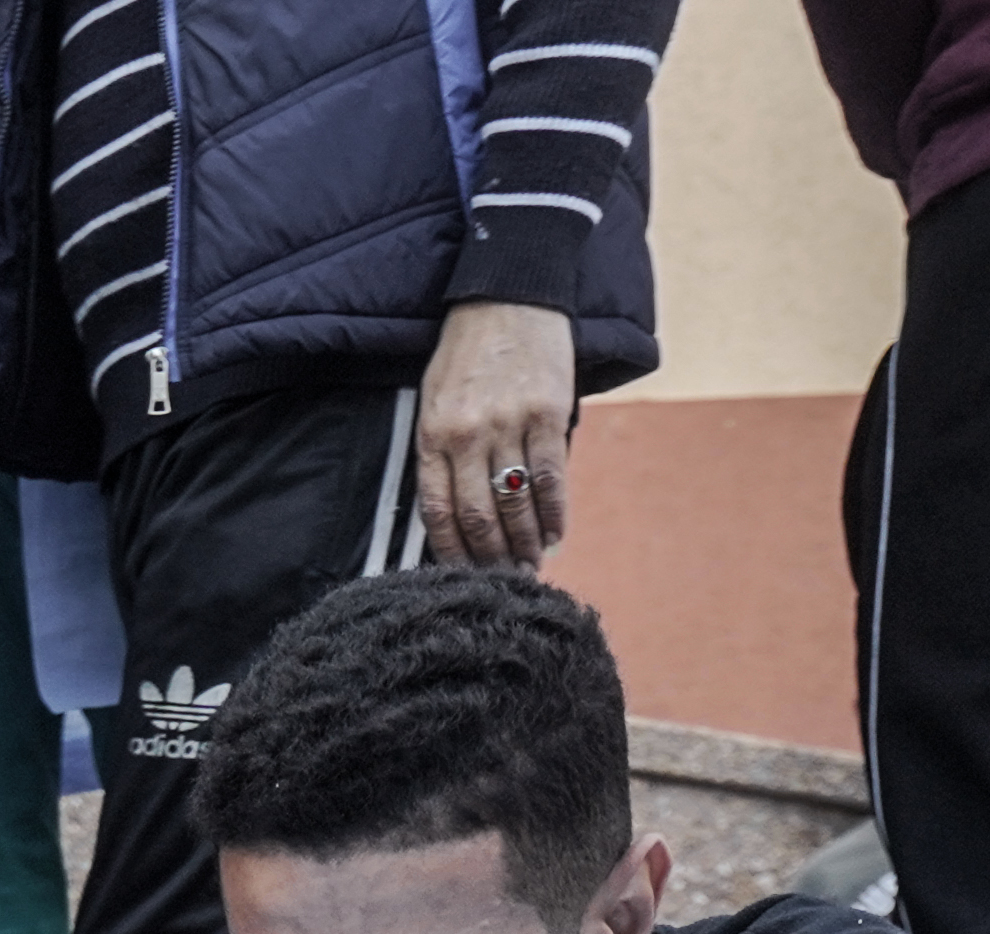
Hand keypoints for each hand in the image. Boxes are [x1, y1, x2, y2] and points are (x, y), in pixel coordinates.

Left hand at [415, 299, 580, 569]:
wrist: (508, 295)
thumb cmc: (467, 353)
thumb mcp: (436, 399)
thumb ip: (442, 451)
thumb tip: (457, 511)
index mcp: (433, 434)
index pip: (438, 512)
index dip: (451, 553)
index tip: (462, 579)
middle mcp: (468, 435)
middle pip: (479, 516)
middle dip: (491, 558)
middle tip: (503, 583)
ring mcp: (509, 424)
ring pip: (516, 504)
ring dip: (525, 544)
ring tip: (531, 567)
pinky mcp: (547, 413)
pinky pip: (551, 477)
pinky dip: (555, 513)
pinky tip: (556, 535)